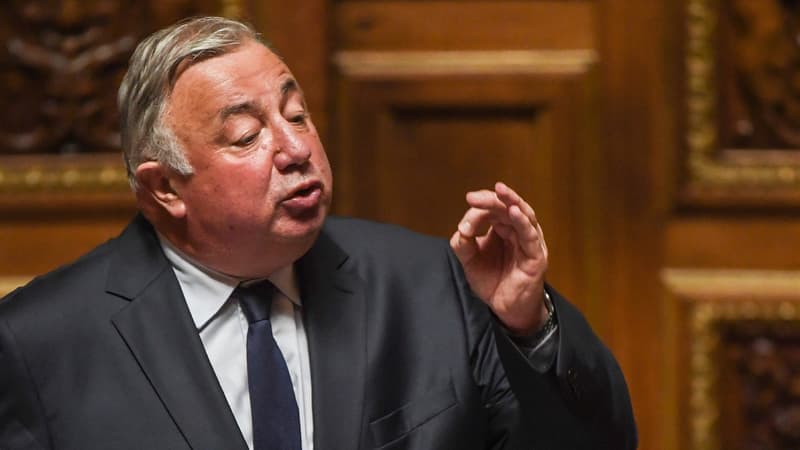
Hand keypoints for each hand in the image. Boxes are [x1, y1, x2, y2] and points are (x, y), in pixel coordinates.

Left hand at [449, 182, 548, 334]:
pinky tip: (514, 212)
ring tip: (500, 191)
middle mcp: (517, 231)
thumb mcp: (471, 261)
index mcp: (503, 229)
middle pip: (507, 207)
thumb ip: (463, 245)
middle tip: (472, 197)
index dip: (478, 209)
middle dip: (490, 200)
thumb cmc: (493, 282)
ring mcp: (529, 242)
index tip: (463, 221)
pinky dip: (523, 222)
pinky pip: (531, 235)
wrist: (506, 310)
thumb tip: (461, 229)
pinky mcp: (537, 255)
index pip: (492, 210)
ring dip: (511, 201)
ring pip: (523, 215)